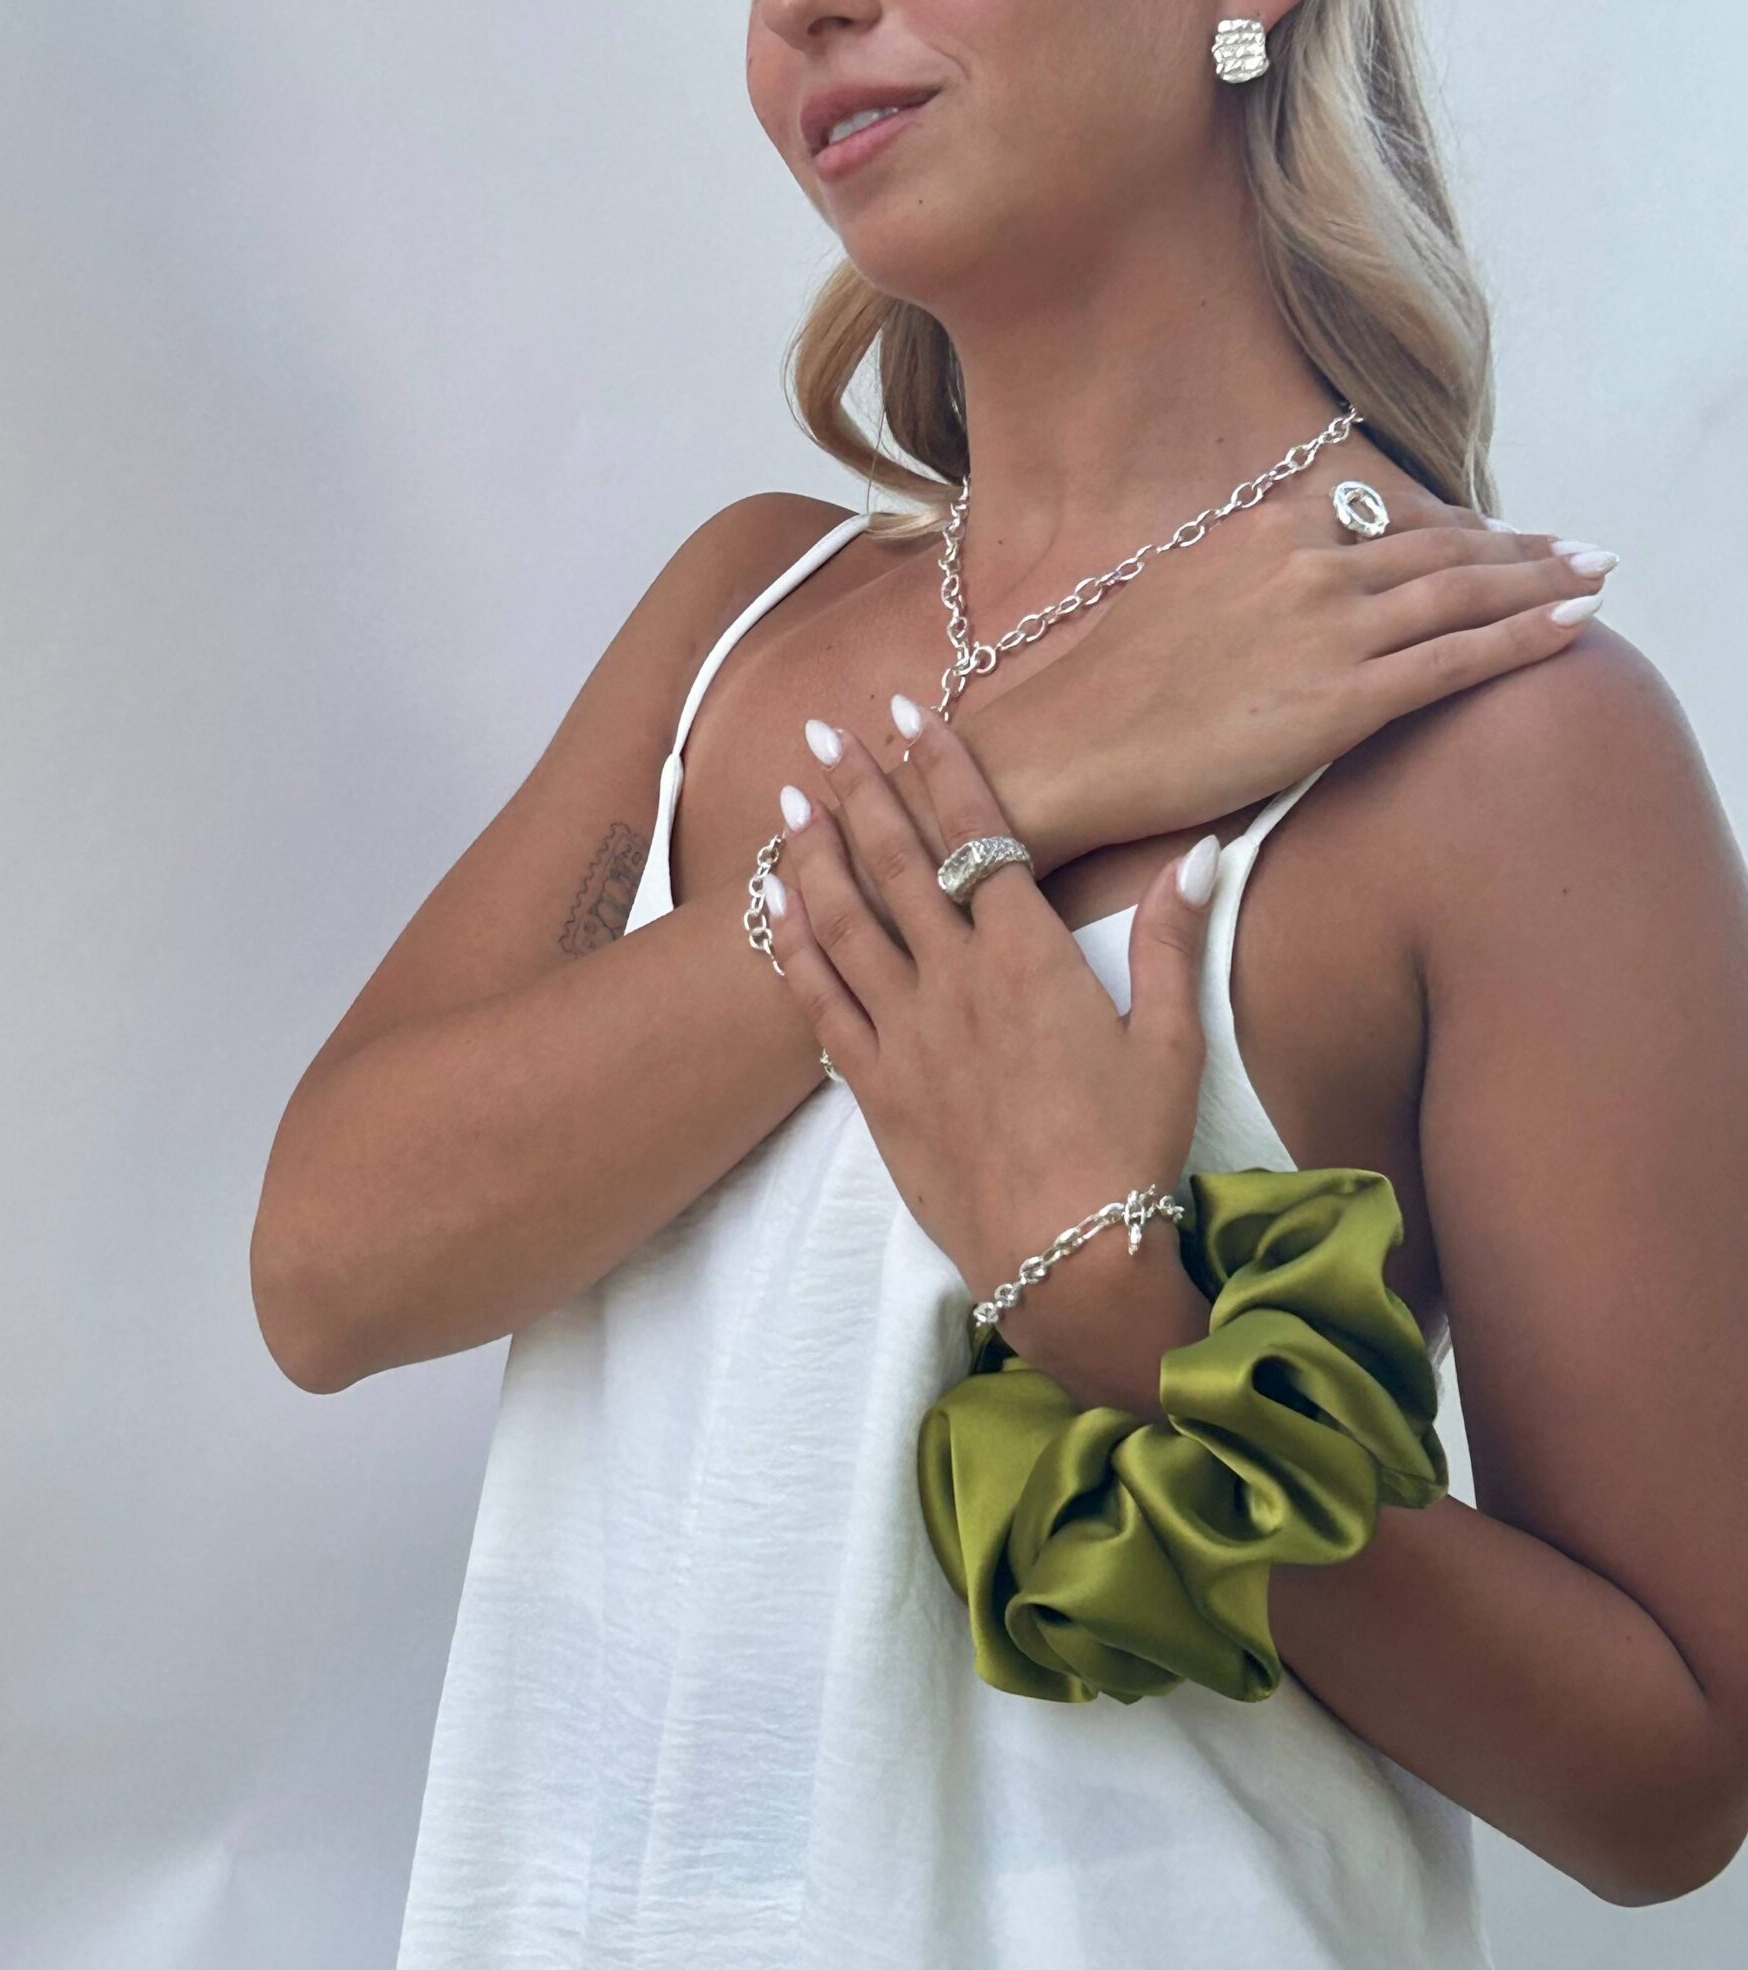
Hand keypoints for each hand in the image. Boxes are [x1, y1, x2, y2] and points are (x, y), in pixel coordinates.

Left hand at [764, 701, 1216, 1411]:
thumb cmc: (1129, 1152)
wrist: (1064, 1260)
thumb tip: (1201, 852)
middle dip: (859, 784)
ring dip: (813, 846)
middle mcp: (956, 978)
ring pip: (843, 915)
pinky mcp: (872, 1084)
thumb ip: (1178, 940)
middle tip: (826, 727)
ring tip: (791, 792)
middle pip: (896, 858)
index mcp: (1030, 956)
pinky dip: (789, 940)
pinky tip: (769, 899)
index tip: (908, 709)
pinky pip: (815, 997)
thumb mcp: (1172, 1043)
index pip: (978, 832)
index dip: (940, 763)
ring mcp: (904, 1030)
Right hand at [963, 476, 1608, 866]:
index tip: (1493, 535)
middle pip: (1440, 546)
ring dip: (1542, 580)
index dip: (1451, 526)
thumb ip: (1243, 577)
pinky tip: (1575, 624)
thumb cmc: (1108, 692)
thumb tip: (1277, 586)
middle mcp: (1305, 564)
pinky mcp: (1345, 698)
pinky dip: (1528, 636)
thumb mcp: (1176, 596)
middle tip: (1573, 548)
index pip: (1382, 517)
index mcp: (1261, 532)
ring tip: (1592, 575)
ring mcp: (1330, 628)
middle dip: (1518, 547)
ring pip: (1466, 592)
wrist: (1068, 747)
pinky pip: (1460, 658)